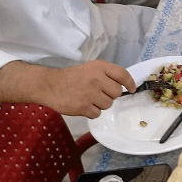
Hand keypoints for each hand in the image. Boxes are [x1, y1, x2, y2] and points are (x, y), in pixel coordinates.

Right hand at [0, 59, 135, 118]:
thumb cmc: (71, 77)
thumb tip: (123, 87)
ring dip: (100, 104)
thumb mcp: (89, 69)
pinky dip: (91, 112)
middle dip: (109, 95)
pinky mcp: (84, 107)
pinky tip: (82, 105)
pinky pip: (97, 114)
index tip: (132, 89)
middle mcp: (97, 79)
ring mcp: (91, 93)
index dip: (130, 83)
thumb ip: (105, 75)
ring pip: (108, 105)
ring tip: (88, 98)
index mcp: (100, 67)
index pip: (123, 75)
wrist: (49, 85)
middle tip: (97, 93)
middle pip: (117, 93)